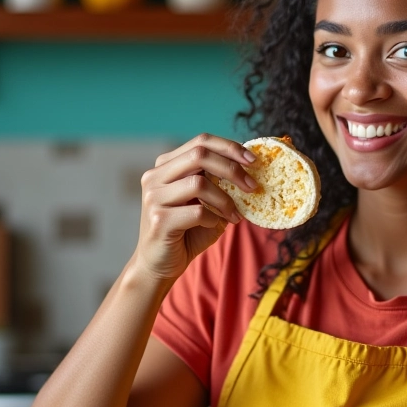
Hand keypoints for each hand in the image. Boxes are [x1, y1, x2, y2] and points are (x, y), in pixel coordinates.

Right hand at [131, 134, 257, 280]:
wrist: (160, 265)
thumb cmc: (187, 232)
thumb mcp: (205, 202)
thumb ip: (218, 183)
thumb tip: (251, 168)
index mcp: (166, 166)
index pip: (200, 141)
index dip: (229, 147)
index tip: (253, 160)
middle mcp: (155, 176)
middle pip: (199, 155)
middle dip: (232, 169)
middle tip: (252, 186)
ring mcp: (154, 197)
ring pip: (198, 183)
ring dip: (225, 200)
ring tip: (234, 215)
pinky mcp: (158, 219)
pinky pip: (197, 212)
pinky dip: (214, 219)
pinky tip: (215, 226)